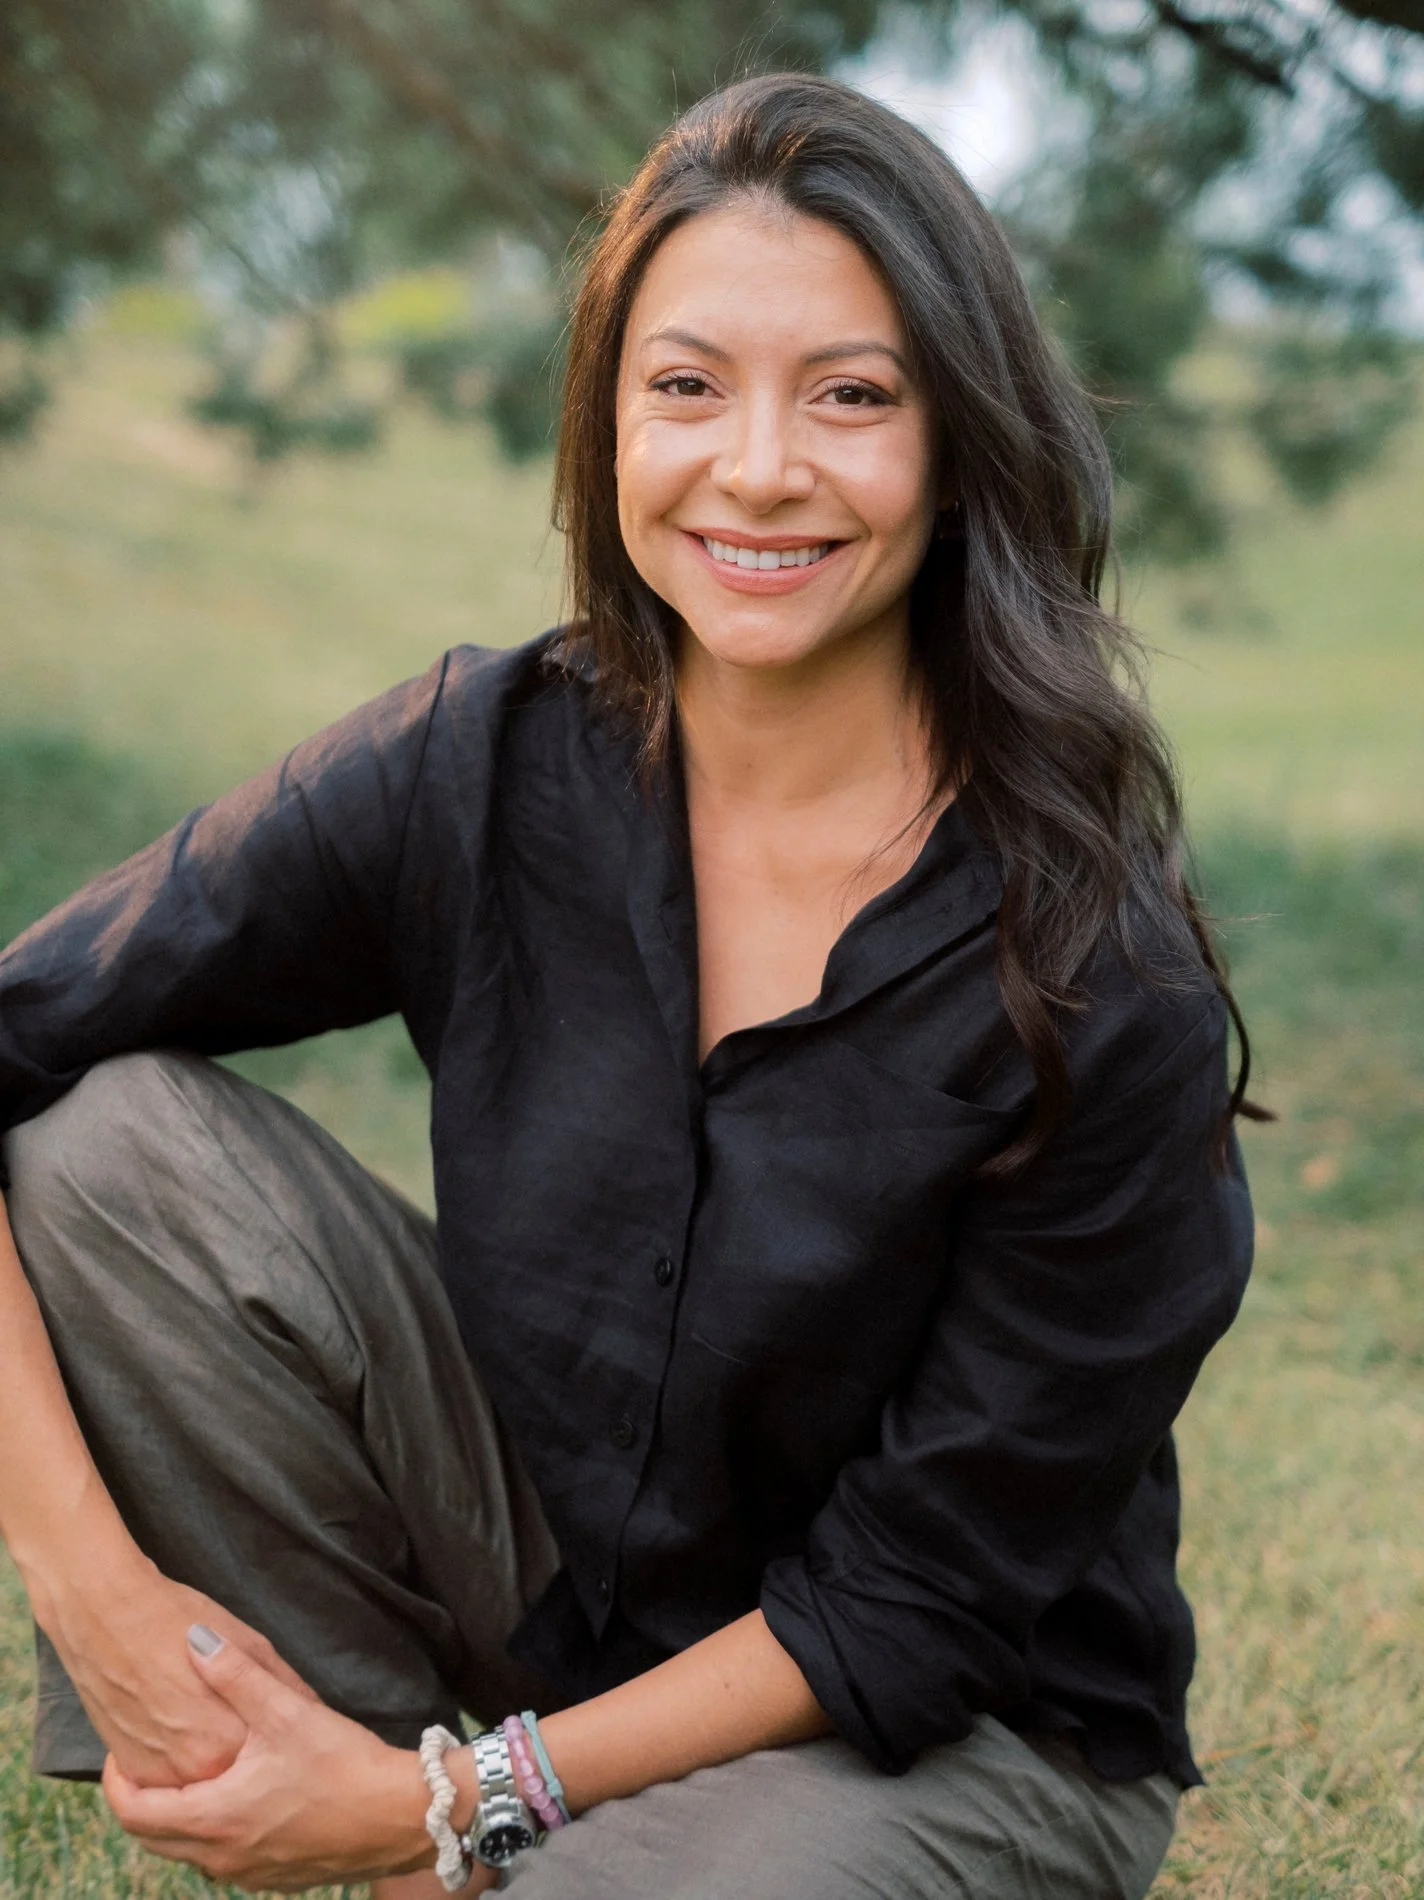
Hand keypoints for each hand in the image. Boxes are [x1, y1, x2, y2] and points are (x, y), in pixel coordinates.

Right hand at [41, 1549, 315, 1787]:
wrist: (109, 1617)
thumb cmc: (184, 1621)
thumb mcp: (252, 1644)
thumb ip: (281, 1684)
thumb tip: (311, 1708)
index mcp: (237, 1739)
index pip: (276, 1748)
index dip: (280, 1728)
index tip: (281, 1716)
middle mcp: (199, 1770)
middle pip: (241, 1769)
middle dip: (251, 1748)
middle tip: (233, 1706)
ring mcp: (161, 1778)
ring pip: (205, 1779)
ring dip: (212, 1756)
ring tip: (201, 1710)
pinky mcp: (133, 1774)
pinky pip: (169, 1779)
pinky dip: (179, 1760)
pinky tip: (178, 1723)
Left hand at [104, 1625, 440, 1891]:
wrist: (400, 1817)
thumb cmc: (342, 1765)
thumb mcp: (287, 1712)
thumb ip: (236, 1675)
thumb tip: (195, 1639)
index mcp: (214, 1818)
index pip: (133, 1813)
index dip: (114, 1782)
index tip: (118, 1752)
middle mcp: (220, 1856)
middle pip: (151, 1838)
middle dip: (139, 1800)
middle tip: (144, 1762)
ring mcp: (247, 1873)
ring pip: (186, 1851)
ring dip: (175, 1818)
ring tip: (189, 1775)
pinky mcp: (274, 1878)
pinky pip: (220, 1858)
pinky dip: (210, 1832)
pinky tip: (236, 1798)